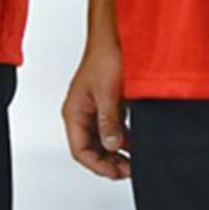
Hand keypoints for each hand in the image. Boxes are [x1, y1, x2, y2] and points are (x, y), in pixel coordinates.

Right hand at [62, 39, 131, 179]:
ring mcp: (94, 109)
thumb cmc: (105, 57)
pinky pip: (111, 130)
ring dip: (115, 153)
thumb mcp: (108, 93)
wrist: (115, 37)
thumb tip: (111, 145)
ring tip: (132, 161)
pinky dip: (122, 140)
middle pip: (90, 149)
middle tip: (128, 170)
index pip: (80, 150)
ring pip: (101, 141)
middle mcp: (81, 113)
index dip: (98, 165)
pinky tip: (135, 143)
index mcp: (73, 111)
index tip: (117, 172)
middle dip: (108, 162)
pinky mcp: (107, 105)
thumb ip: (108, 121)